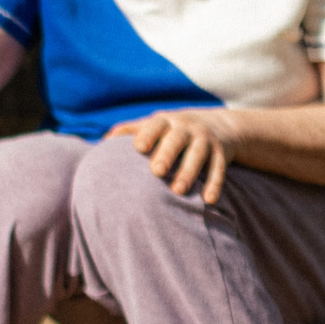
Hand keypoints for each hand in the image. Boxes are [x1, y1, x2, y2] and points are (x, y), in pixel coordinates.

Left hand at [110, 108, 237, 201]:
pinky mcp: (222, 153)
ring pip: (198, 155)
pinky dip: (214, 184)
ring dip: (189, 172)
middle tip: (156, 171)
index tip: (138, 148)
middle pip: (177, 140)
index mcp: (165, 122)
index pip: (154, 126)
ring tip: (178, 190)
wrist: (218, 125)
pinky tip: (208, 200)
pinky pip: (219, 169)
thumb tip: (102, 142)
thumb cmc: (172, 130)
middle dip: (167, 154)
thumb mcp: (155, 125)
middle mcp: (186, 128)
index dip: (147, 134)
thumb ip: (130, 131)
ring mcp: (205, 140)